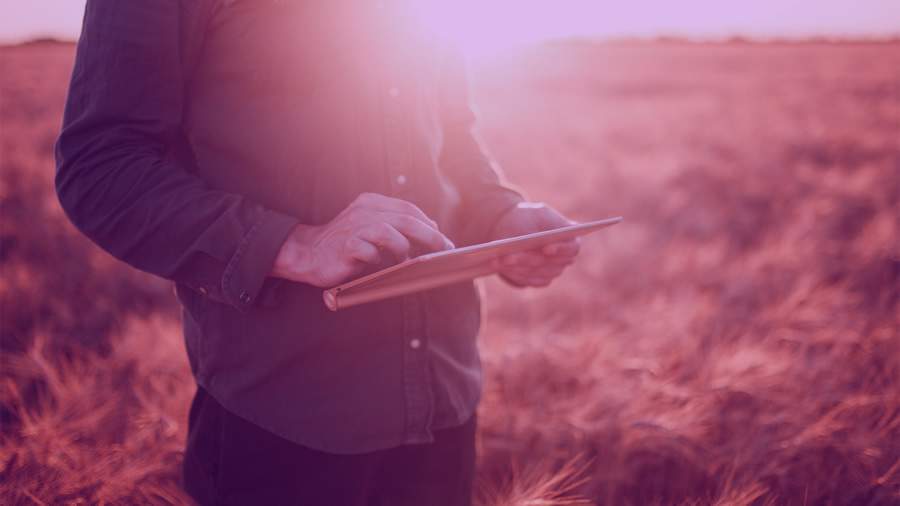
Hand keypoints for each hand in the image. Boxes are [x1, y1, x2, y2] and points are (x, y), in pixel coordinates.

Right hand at [272, 193, 453, 286]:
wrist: (309, 253)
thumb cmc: (345, 243)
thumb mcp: (370, 227)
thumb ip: (396, 225)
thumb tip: (432, 230)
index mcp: (371, 202)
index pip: (408, 208)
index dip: (429, 224)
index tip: (444, 240)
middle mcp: (363, 211)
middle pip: (404, 218)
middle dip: (429, 235)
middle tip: (442, 249)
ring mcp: (353, 227)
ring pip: (388, 231)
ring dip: (403, 247)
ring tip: (406, 260)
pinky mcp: (344, 246)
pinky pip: (367, 251)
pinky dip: (378, 259)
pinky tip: (378, 264)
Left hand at [490, 202, 579, 287]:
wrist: (512, 228)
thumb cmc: (525, 217)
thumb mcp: (530, 214)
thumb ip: (532, 226)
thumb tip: (526, 245)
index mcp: (569, 238)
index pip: (572, 248)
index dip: (560, 249)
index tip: (545, 248)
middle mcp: (564, 258)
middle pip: (550, 264)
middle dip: (527, 260)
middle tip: (508, 256)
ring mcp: (553, 271)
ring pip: (535, 273)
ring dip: (516, 267)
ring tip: (497, 260)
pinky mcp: (538, 279)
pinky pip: (528, 280)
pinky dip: (514, 273)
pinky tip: (499, 266)